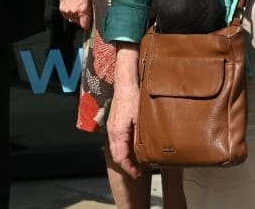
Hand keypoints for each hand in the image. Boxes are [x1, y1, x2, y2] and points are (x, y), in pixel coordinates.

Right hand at [59, 0, 91, 30]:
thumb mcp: (90, 1)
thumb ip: (89, 11)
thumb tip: (91, 18)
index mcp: (83, 10)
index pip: (84, 25)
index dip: (87, 25)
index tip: (88, 25)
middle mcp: (75, 12)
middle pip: (78, 22)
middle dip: (81, 19)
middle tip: (83, 14)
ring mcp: (68, 11)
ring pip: (72, 19)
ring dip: (74, 16)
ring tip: (77, 8)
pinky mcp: (62, 9)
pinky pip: (66, 15)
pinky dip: (69, 13)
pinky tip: (71, 7)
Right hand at [107, 46, 143, 176]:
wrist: (126, 81)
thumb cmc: (133, 98)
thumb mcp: (140, 119)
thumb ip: (139, 137)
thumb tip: (142, 152)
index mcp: (117, 133)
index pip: (121, 157)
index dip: (129, 168)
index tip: (138, 174)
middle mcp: (112, 131)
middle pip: (117, 154)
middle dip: (127, 165)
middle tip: (139, 171)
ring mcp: (112, 126)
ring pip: (117, 147)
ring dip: (126, 156)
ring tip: (137, 161)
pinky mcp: (115, 121)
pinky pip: (118, 139)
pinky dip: (124, 147)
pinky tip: (133, 146)